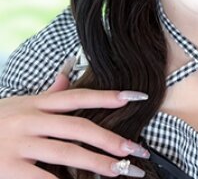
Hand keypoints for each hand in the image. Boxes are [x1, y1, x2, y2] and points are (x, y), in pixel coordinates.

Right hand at [0, 57, 149, 177]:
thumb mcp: (19, 103)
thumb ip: (46, 93)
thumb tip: (68, 75)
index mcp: (36, 104)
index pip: (78, 96)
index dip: (107, 96)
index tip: (135, 97)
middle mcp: (30, 120)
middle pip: (78, 128)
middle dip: (109, 139)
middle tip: (136, 149)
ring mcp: (18, 145)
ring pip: (66, 154)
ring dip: (96, 163)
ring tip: (120, 171)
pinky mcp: (7, 169)